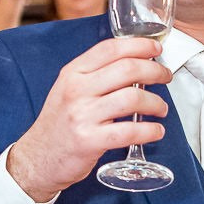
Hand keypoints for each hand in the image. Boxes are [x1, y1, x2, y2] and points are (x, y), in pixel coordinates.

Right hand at [5, 37, 169, 200]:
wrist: (38, 158)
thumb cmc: (59, 124)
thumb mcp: (68, 89)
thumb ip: (95, 75)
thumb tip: (135, 64)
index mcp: (73, 73)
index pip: (110, 48)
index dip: (139, 45)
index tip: (156, 49)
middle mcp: (76, 90)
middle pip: (127, 69)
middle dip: (155, 70)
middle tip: (165, 77)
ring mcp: (82, 115)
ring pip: (132, 98)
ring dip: (156, 102)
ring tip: (161, 108)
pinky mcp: (89, 141)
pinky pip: (129, 131)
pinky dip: (150, 131)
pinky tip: (156, 131)